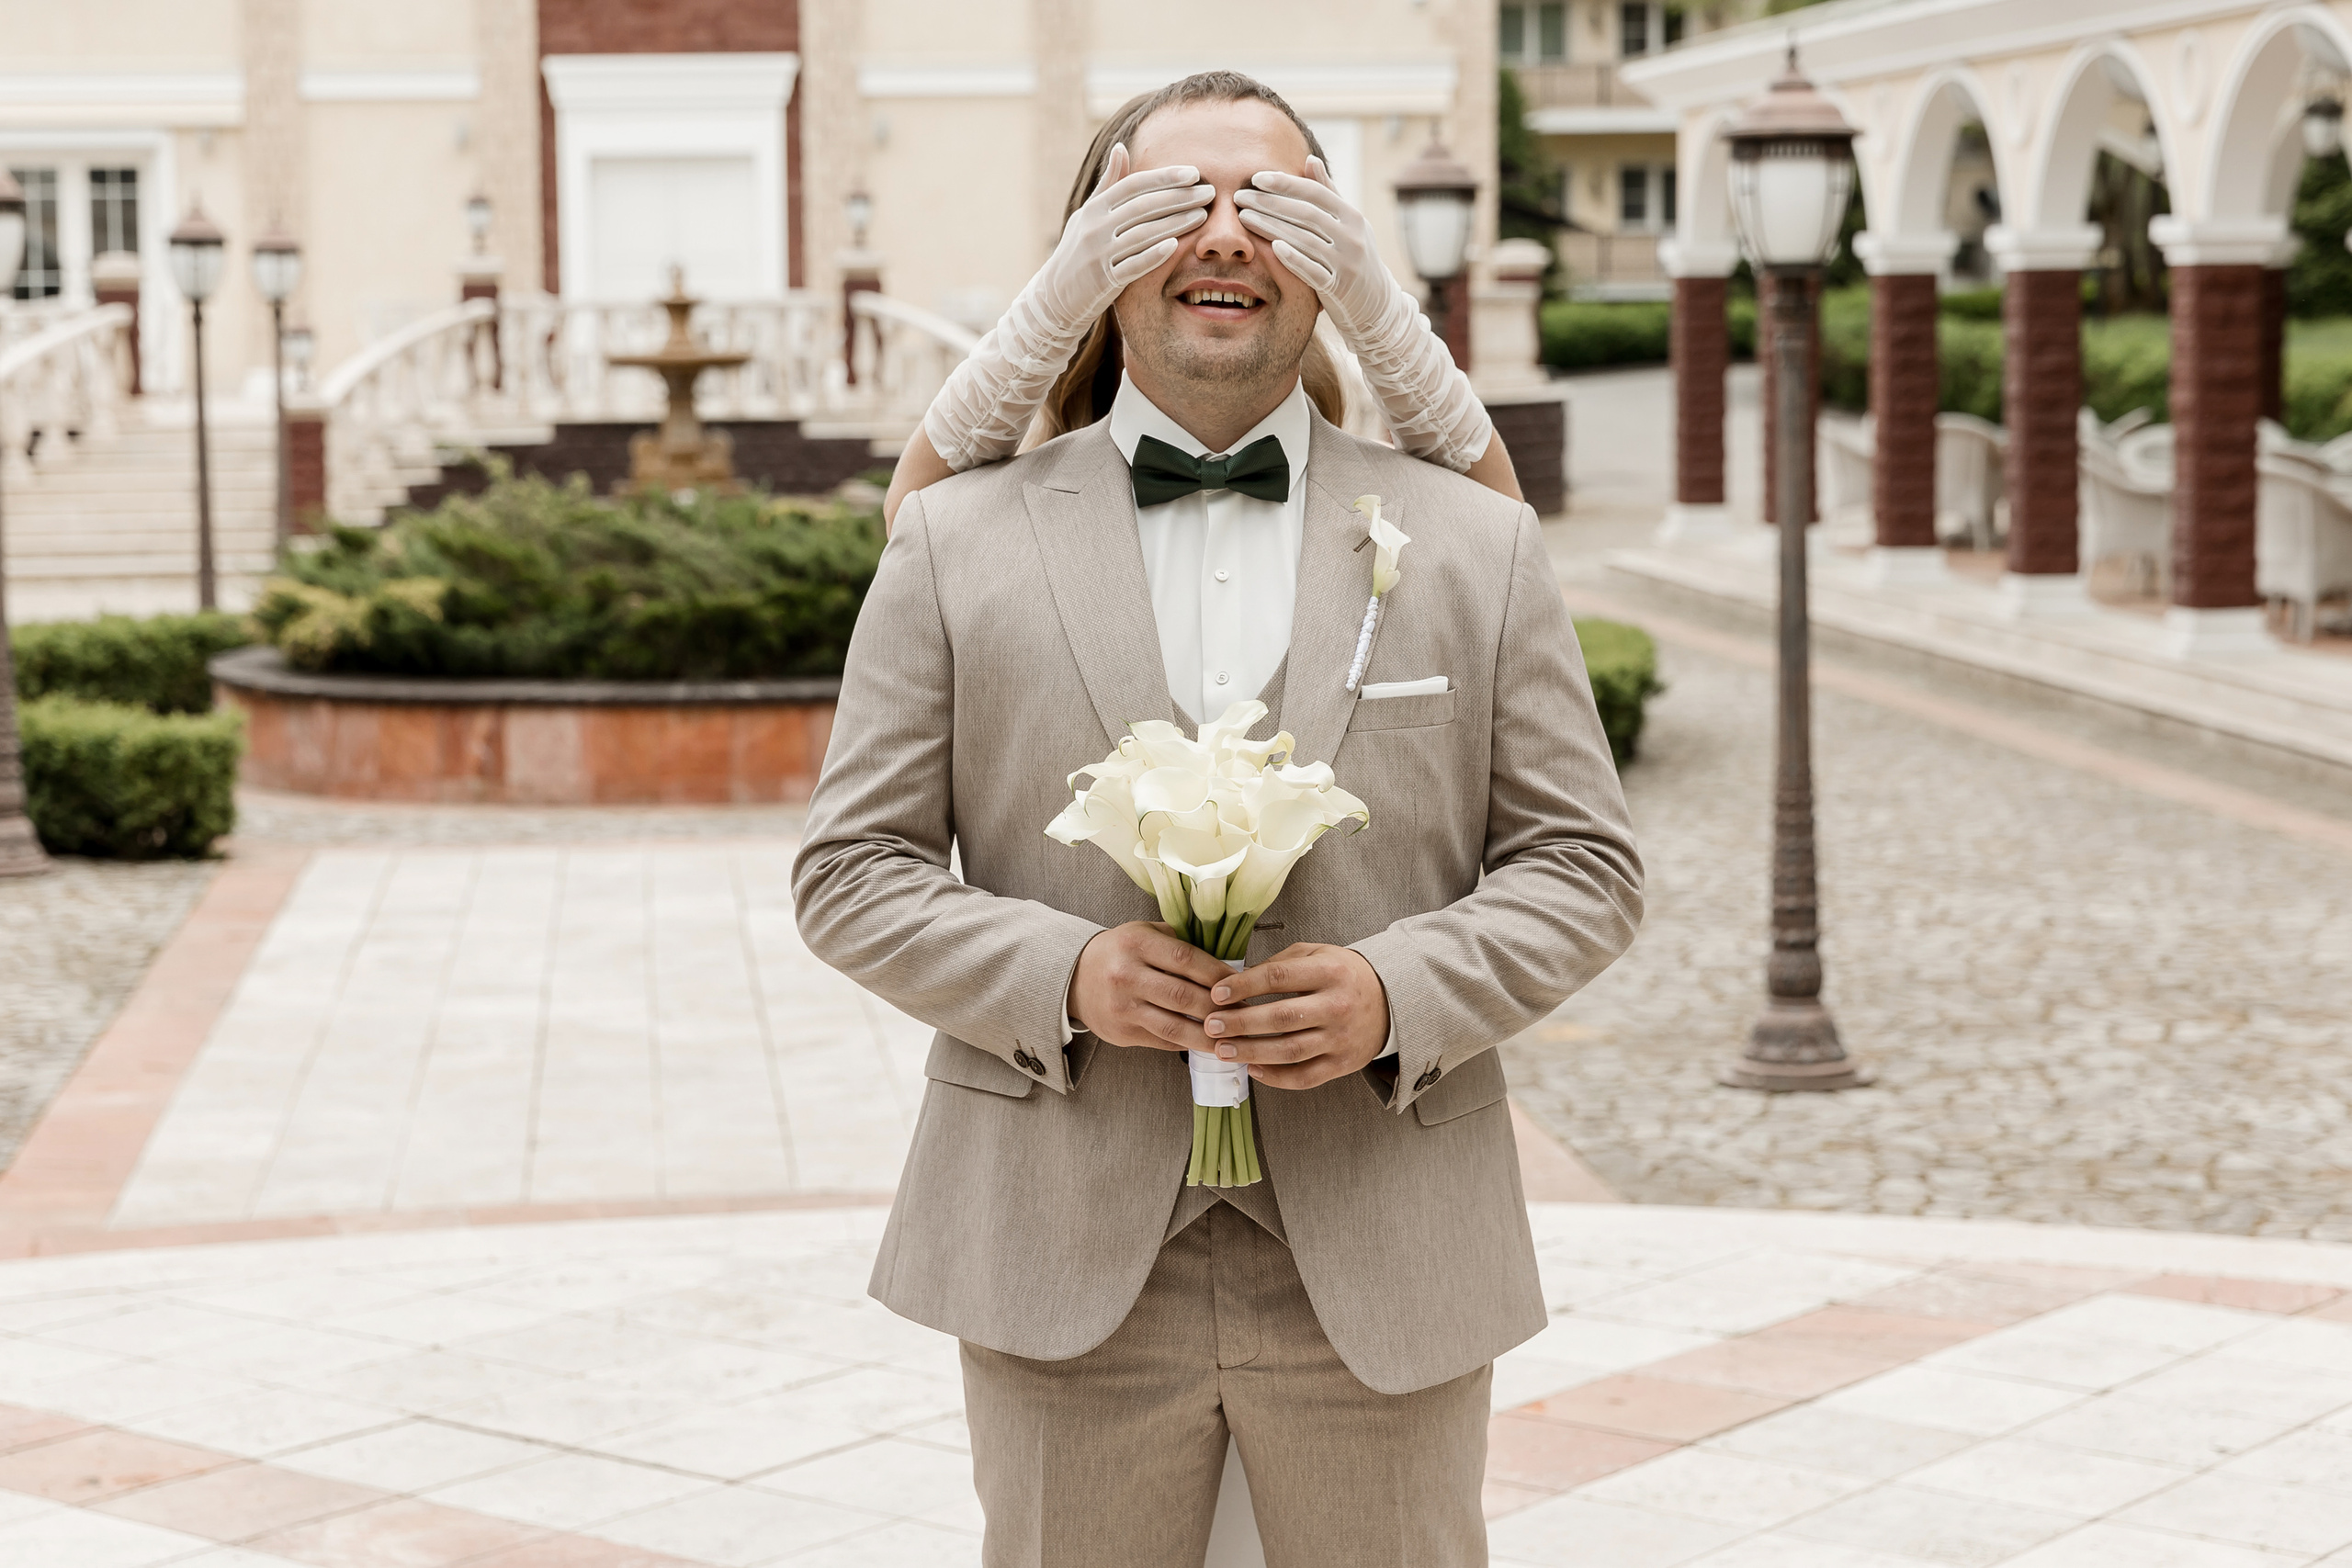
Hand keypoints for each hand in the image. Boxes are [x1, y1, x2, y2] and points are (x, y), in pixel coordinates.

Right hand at [1034, 144, 1215, 334]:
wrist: (1055, 296)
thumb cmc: (1078, 251)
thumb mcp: (1088, 214)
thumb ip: (1109, 184)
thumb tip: (1121, 148)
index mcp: (1095, 208)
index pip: (1134, 185)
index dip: (1165, 177)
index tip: (1194, 173)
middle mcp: (1095, 227)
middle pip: (1143, 206)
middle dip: (1180, 197)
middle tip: (1209, 192)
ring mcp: (1098, 254)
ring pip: (1142, 233)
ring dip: (1175, 223)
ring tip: (1202, 216)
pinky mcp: (1104, 280)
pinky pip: (1133, 265)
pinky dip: (1153, 255)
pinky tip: (1175, 246)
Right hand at [1067, 922, 1232, 1053]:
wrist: (1074, 977)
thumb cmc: (1120, 952)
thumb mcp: (1144, 932)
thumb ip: (1179, 942)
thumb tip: (1225, 962)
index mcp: (1136, 943)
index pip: (1186, 959)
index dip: (1218, 973)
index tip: (1242, 983)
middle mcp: (1126, 975)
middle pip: (1184, 996)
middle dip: (1220, 1008)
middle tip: (1246, 1014)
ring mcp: (1122, 1008)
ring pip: (1175, 1027)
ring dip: (1209, 1036)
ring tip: (1233, 1039)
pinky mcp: (1121, 1033)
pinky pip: (1163, 1041)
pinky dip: (1189, 1043)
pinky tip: (1208, 1042)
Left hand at [1202, 943, 1390, 1090]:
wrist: (1390, 1001)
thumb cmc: (1344, 975)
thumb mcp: (1318, 954)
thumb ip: (1280, 964)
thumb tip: (1238, 982)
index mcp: (1329, 972)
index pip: (1278, 978)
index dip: (1243, 986)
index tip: (1217, 993)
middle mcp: (1337, 1006)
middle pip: (1281, 1018)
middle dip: (1241, 1023)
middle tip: (1211, 1025)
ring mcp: (1341, 1038)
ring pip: (1289, 1051)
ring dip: (1251, 1052)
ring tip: (1222, 1050)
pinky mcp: (1343, 1064)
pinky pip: (1305, 1077)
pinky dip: (1276, 1077)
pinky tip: (1253, 1069)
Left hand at [1233, 157, 1392, 338]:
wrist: (1376, 305)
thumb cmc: (1355, 258)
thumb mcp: (1349, 224)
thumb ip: (1329, 193)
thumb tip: (1310, 159)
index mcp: (1353, 217)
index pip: (1315, 192)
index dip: (1285, 183)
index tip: (1256, 178)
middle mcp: (1352, 237)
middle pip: (1305, 214)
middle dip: (1269, 203)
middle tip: (1240, 197)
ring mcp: (1346, 263)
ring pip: (1304, 239)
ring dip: (1270, 227)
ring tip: (1244, 218)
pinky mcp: (1338, 288)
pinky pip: (1312, 270)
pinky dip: (1293, 258)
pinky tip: (1271, 246)